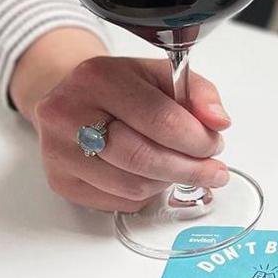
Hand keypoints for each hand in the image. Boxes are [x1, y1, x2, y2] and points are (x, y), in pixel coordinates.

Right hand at [23, 50, 230, 212]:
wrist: (75, 99)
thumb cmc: (122, 89)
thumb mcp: (161, 75)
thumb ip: (198, 93)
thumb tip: (218, 121)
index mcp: (98, 77)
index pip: (160, 119)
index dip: (196, 139)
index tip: (214, 145)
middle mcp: (68, 113)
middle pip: (144, 157)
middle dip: (189, 168)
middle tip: (212, 170)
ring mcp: (59, 151)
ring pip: (133, 185)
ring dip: (168, 182)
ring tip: (182, 168)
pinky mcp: (61, 182)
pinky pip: (119, 202)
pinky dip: (146, 194)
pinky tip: (152, 176)